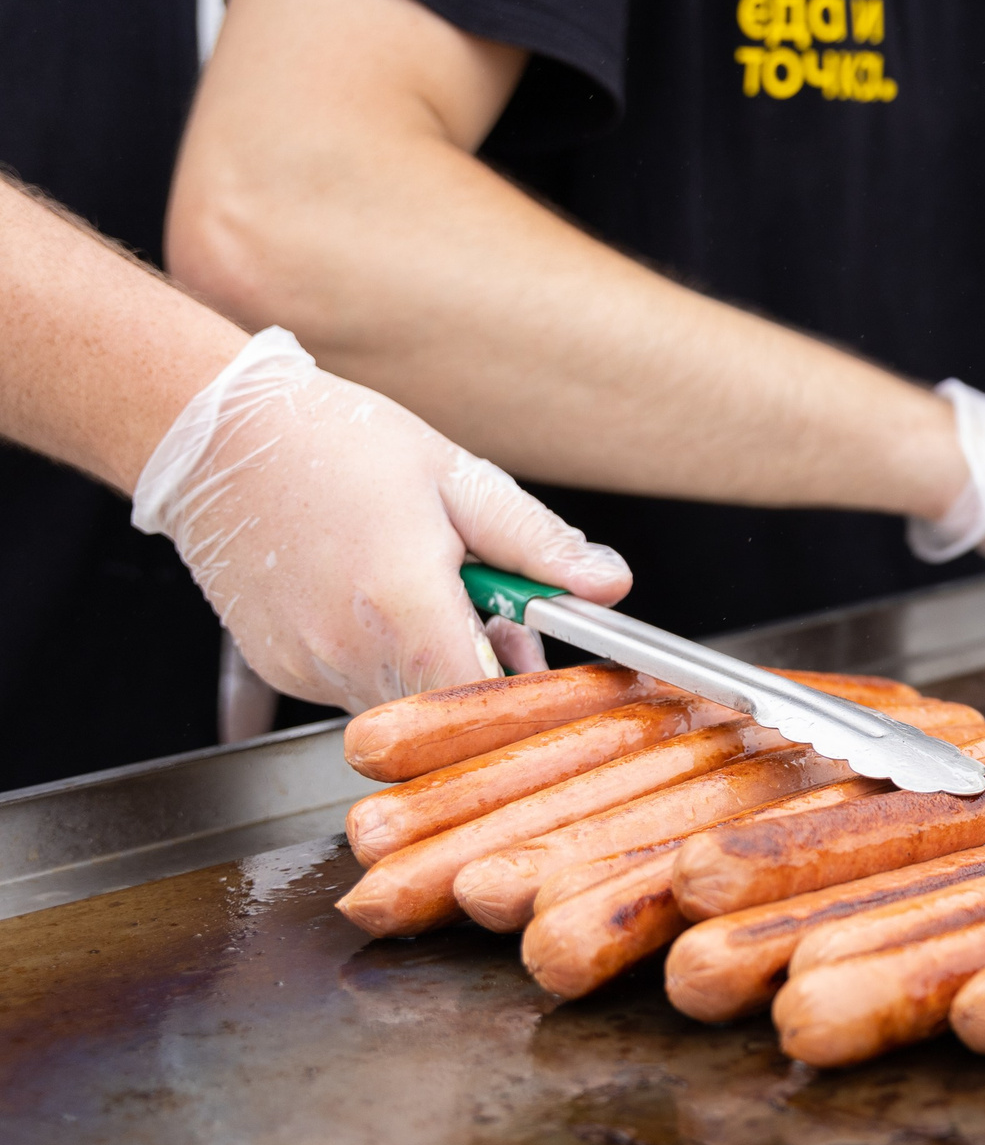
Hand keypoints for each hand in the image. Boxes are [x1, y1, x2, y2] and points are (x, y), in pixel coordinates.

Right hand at [131, 329, 631, 710]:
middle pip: (447, 708)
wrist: (216, 437)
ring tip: (431, 593)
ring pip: (402, 703)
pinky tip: (380, 602)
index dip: (526, 694)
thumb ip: (536, 543)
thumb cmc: (333, 443)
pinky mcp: (282, 669)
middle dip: (487, 676)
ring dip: (435, 668)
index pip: (483, 697)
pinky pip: (354, 689)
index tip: (553, 670)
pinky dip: (384, 661)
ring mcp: (309, 665)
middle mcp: (348, 648)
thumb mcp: (457, 478)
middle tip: (497, 616)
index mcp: (403, 602)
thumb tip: (608, 584)